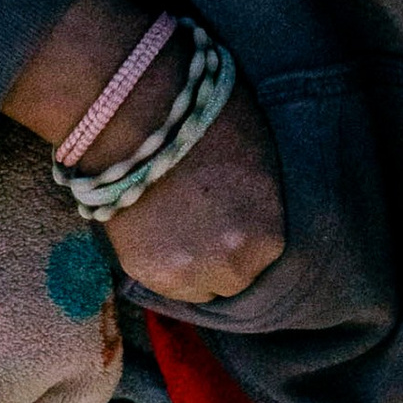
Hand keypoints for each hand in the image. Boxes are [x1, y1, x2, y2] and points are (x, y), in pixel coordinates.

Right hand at [102, 89, 286, 304]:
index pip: (266, 255)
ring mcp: (187, 270)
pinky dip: (161, 263)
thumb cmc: (202, 118)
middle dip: (221, 256)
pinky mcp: (147, 271)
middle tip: (202, 224)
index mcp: (267, 230)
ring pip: (198, 289)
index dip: (246, 235)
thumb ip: (261, 199)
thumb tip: (256, 212)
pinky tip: (155, 231)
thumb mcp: (257, 154)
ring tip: (177, 229)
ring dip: (192, 267)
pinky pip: (164, 284)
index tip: (230, 216)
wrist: (135, 114)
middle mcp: (231, 259)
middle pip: (233, 279)